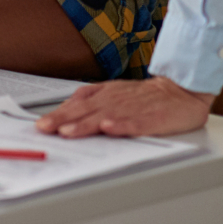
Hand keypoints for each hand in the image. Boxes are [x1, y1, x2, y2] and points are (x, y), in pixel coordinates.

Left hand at [35, 76, 214, 137]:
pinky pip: (135, 122)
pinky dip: (122, 125)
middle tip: (45, 129)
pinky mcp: (151, 118)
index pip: (77, 104)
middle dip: (63, 120)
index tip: (41, 125)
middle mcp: (115, 100)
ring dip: (85, 124)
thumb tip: (64, 113)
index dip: (58, 114)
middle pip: (85, 110)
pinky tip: (110, 129)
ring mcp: (133, 108)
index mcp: (105, 94)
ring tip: (68, 132)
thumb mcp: (114, 93)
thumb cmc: (145, 96)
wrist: (181, 91)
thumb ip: (90, 101)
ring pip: (105, 116)